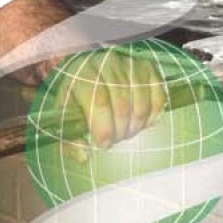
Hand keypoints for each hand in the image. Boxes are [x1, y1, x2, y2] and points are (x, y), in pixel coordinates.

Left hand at [60, 49, 168, 163]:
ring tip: (126, 132)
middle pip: (122, 104)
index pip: (99, 101)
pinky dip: (152, 116)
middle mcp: (108, 64)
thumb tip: (85, 158)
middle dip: (120, 131)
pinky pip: (158, 96)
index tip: (104, 144)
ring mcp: (131, 65)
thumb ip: (70, 139)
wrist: (88, 68)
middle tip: (115, 140)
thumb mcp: (65, 114)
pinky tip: (141, 124)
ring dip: (135, 126)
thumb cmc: (76, 95)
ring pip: (141, 103)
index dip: (104, 128)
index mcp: (83, 74)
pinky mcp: (148, 69)